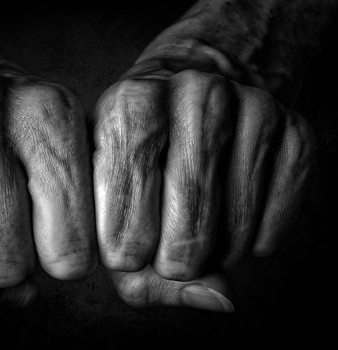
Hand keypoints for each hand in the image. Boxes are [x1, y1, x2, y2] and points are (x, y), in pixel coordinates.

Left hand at [93, 68, 314, 309]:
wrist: (187, 101)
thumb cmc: (135, 164)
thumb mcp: (109, 204)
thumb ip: (143, 272)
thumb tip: (218, 299)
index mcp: (129, 103)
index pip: (126, 195)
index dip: (125, 247)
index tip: (125, 257)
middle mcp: (192, 91)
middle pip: (189, 208)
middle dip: (176, 259)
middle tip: (170, 260)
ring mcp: (250, 104)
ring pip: (238, 217)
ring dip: (218, 253)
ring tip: (201, 243)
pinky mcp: (293, 128)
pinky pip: (281, 209)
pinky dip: (259, 238)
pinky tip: (236, 228)